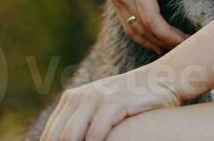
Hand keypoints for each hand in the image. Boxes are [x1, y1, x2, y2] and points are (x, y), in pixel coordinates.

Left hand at [40, 65, 179, 140]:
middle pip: (58, 136)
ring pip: (71, 136)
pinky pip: (95, 133)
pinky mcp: (114, 101)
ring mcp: (96, 97)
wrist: (163, 78)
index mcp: (71, 99)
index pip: (50, 134)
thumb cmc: (133, 102)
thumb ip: (83, 123)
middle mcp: (79, 96)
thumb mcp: (102, 109)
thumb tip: (68, 138)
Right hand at [102, 0, 187, 51]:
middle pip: (144, 29)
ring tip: (178, 52)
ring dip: (155, 44)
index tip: (190, 43)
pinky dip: (143, 37)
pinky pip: (128, 24)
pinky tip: (159, 42)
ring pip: (134, 31)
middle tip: (192, 51)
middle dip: (167, 44)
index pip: (152, 18)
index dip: (171, 36)